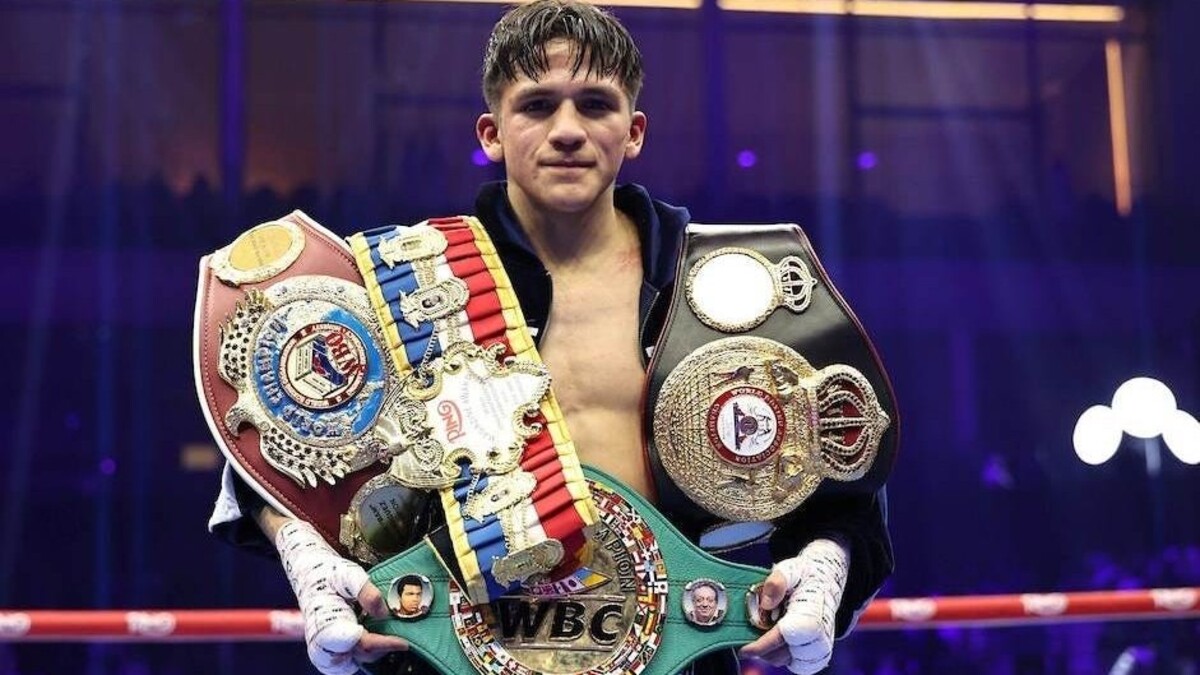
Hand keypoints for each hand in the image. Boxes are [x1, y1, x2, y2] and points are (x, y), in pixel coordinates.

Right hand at [275, 519, 409, 674]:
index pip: (360, 643)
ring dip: (375, 651)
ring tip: (388, 636)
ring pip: (356, 661)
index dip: (384, 644)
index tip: (404, 642)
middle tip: (400, 636)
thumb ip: (366, 592)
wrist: (309, 576)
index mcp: (327, 624)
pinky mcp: (328, 653)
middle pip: (361, 655)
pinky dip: (364, 654)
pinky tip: (375, 640)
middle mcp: (322, 643)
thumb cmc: (328, 574)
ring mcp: (324, 651)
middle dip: (383, 647)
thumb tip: (384, 613)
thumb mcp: (348, 574)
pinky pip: (349, 662)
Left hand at [738, 538, 848, 674]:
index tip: (743, 649)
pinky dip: (777, 652)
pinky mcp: (816, 657)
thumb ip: (777, 582)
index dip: (761, 645)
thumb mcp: (790, 569)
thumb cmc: (805, 577)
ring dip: (768, 649)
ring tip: (765, 627)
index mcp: (811, 617)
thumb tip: (766, 604)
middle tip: (750, 629)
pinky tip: (774, 635)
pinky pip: (790, 662)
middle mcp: (819, 639)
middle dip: (760, 645)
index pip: (782, 638)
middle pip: (779, 654)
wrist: (825, 583)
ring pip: (782, 660)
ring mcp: (819, 651)